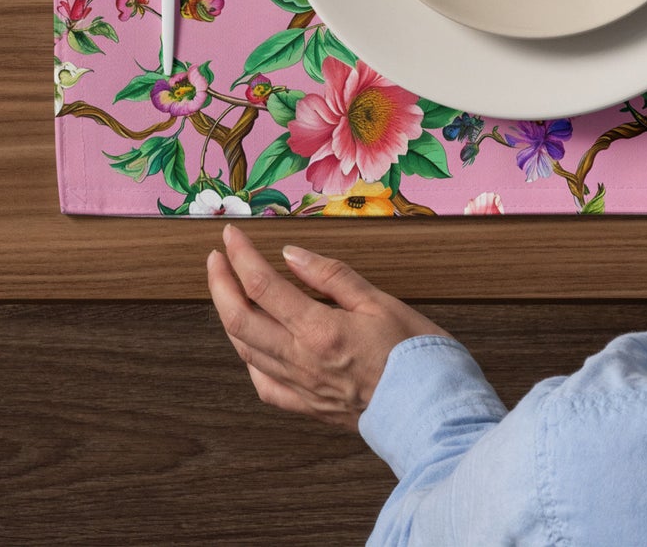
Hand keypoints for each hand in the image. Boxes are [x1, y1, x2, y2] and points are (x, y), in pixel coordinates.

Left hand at [207, 223, 451, 430]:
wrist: (431, 411)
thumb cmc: (415, 354)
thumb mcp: (380, 301)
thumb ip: (333, 277)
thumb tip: (293, 255)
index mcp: (319, 330)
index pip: (263, 286)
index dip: (241, 256)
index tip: (232, 235)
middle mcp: (301, 361)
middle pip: (239, 319)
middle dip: (220, 284)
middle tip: (215, 258)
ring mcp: (300, 388)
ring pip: (245, 351)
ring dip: (229, 316)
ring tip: (227, 291)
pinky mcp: (307, 407)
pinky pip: (263, 384)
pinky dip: (249, 359)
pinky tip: (251, 346)